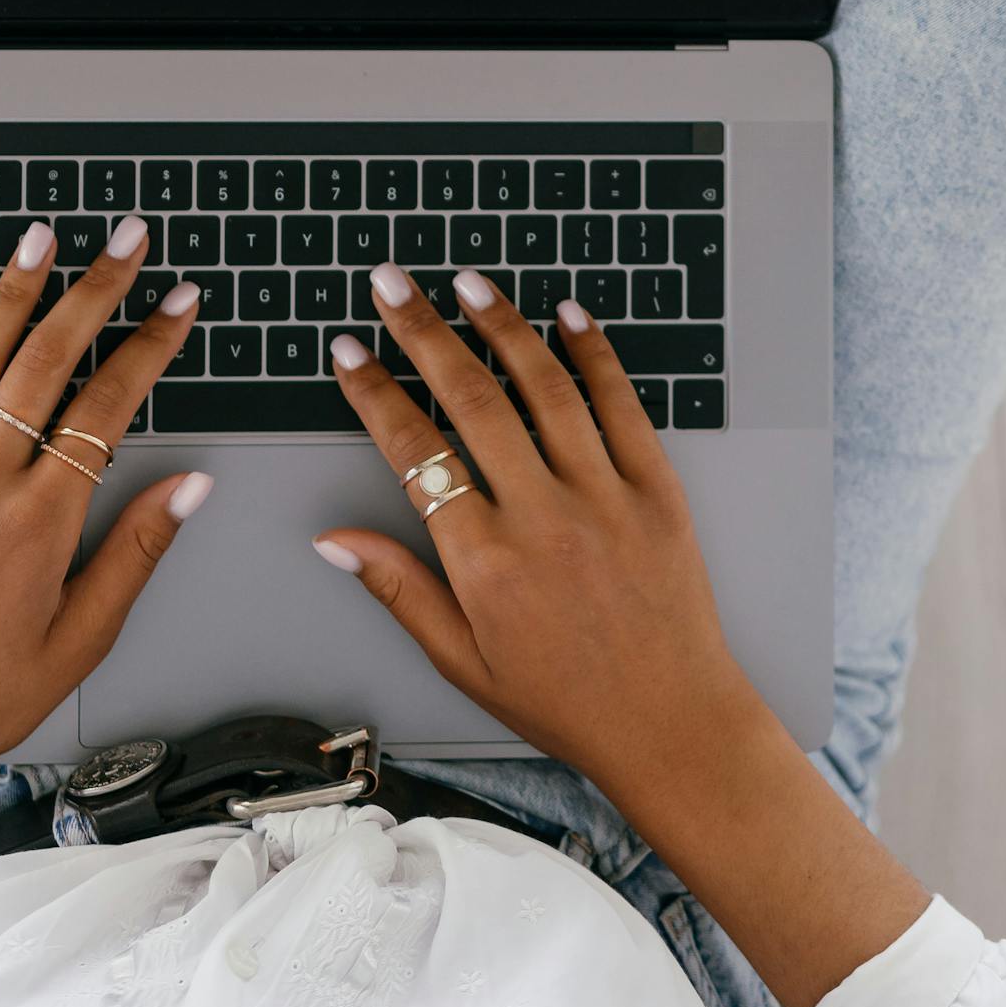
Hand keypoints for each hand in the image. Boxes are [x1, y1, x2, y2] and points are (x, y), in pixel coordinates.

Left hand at [0, 220, 206, 929]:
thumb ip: (135, 553)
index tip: (178, 302)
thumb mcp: (80, 640)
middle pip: (48, 363)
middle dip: (96, 291)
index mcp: (42, 522)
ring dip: (14, 292)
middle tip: (127, 239)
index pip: (110, 406)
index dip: (151, 346)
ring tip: (43, 236)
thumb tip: (188, 485)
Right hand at [314, 267, 749, 811]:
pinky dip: (593, 354)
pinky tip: (567, 315)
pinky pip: (621, 405)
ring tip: (465, 282)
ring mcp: (604, 496)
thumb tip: (334, 539)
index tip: (349, 351)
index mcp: (485, 561)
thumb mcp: (462, 659)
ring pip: (544, 386)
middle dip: (422, 331)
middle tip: (390, 283)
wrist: (672, 724)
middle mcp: (542, 517)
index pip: (413, 452)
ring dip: (501, 324)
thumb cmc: (564, 699)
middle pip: (471, 398)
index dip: (374, 393)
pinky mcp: (657, 488)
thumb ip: (398, 588)